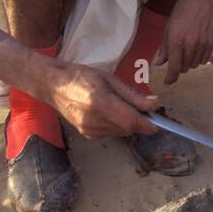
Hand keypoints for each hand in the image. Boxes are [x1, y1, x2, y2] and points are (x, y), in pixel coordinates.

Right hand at [44, 62, 158, 138]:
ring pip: (121, 132)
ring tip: (120, 106)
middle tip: (142, 108)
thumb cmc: (81, 76)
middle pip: (128, 128)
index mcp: (100, 103)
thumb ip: (132, 95)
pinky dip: (116, 125)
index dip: (148, 124)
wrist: (53, 86)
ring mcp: (89, 130)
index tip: (159, 122)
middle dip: (139, 121)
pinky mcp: (87, 135)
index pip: (131, 121)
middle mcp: (94, 121)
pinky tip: (108, 112)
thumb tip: (154, 105)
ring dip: (128, 123)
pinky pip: (111, 133)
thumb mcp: (110, 79)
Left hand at [154, 0, 212, 83]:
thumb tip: (158, 63)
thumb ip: (164, 47)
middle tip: (176, 58)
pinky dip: (198, 59)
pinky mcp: (212, 43)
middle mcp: (190, 45)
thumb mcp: (169, 26)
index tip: (167, 82)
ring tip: (186, 51)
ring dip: (188, 63)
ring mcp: (203, 45)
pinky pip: (204, 60)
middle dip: (178, 67)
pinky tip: (196, 49)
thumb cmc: (183, 9)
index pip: (173, 67)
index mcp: (176, 40)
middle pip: (184, 68)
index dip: (170, 78)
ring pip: (194, 65)